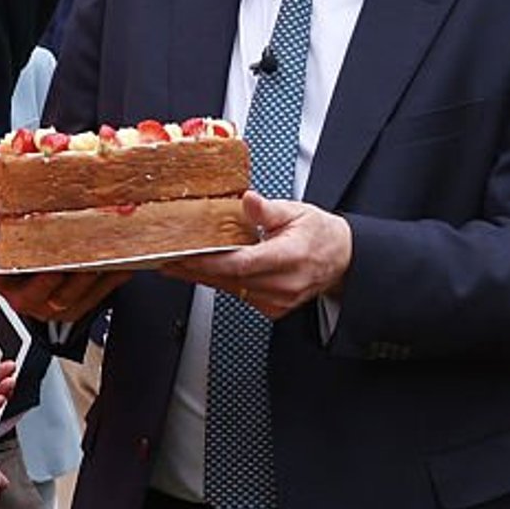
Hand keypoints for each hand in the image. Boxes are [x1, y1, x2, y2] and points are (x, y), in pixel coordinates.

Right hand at [0, 195, 127, 323]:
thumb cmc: (29, 250)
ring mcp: (53, 306)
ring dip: (85, 275)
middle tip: (61, 260)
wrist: (55, 268)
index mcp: (5, 281)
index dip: (0, 275)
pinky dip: (109, 279)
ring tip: (95, 255)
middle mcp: (26, 298)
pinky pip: (97, 296)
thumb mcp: (9, 229)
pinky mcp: (78, 309)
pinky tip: (118, 264)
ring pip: (70, 293)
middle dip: (52, 272)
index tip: (1, 269)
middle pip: (38, 288)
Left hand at [170, 192, 350, 319]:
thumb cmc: (320, 234)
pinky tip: (204, 272)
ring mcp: (279, 300)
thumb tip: (248, 200)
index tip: (184, 256)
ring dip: (203, 278)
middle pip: (230, 280)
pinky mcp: (274, 308)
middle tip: (167, 260)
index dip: (209, 261)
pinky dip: (222, 283)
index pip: (241, 264)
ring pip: (232, 290)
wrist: (342, 259)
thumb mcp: (297, 212)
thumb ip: (268, 210)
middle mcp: (284, 284)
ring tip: (176, 265)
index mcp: (290, 257)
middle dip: (196, 270)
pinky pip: (240, 295)